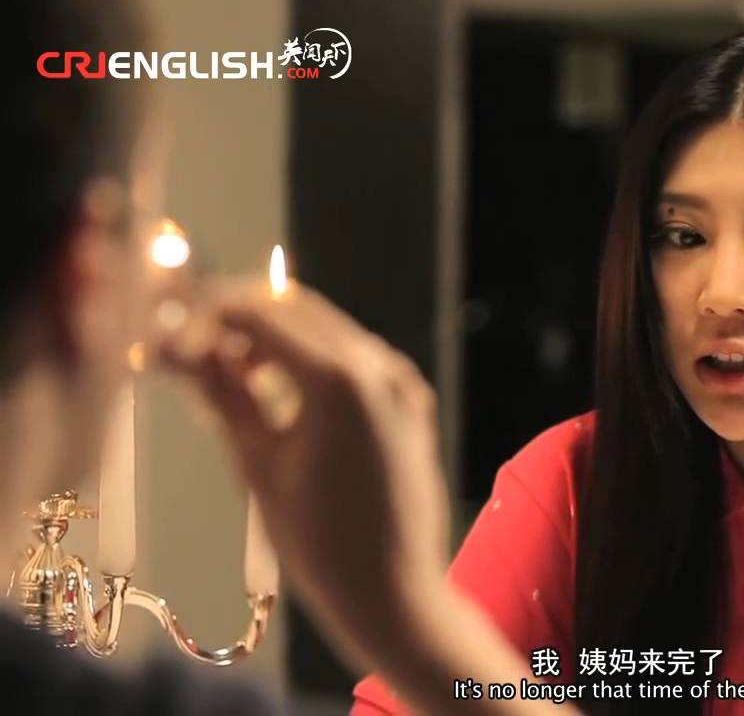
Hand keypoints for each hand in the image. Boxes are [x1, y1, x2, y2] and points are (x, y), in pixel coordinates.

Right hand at [158, 279, 451, 670]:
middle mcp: (380, 367)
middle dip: (242, 321)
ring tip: (230, 382)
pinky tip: (281, 397)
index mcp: (339, 378)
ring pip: (329, 332)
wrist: (393, 591)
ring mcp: (403, 383)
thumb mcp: (258, 464)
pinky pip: (358, 362)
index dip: (207, 318)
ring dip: (278, 341)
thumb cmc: (317, 540)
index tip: (171, 341)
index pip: (259, 313)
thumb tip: (176, 348)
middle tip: (193, 354)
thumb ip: (223, 395)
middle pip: (296, 309)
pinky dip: (316, 364)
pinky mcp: (413, 403)